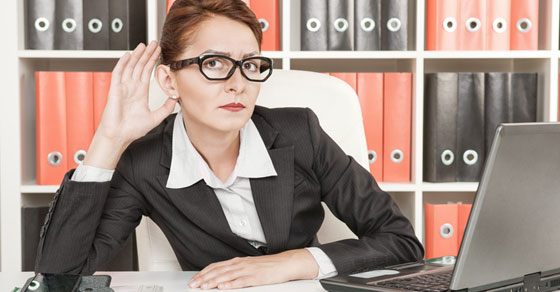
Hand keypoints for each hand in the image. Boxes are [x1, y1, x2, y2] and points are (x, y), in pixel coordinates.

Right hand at [83, 41, 176, 168]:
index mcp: (140, 94)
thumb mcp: (155, 117)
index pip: (147, 73)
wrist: (119, 137)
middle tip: (154, 43)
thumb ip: (166, 108)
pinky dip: (122, 64)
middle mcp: (131, 89)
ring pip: (130, 67)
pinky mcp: (115, 90)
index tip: (159, 52)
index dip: (152, 61)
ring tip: (143, 45)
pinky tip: (128, 56)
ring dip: (137, 56)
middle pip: (140, 67)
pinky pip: (118, 74)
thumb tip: (176, 99)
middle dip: (147, 54)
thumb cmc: (132, 130)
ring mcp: (123, 88)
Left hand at [188, 249, 318, 289]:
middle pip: (218, 271)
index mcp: (238, 262)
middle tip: (193, 284)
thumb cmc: (269, 266)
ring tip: (203, 286)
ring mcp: (248, 271)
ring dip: (213, 282)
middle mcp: (241, 264)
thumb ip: (236, 270)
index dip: (204, 272)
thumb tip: (222, 276)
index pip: (216, 266)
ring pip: (227, 276)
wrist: (285, 263)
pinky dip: (231, 284)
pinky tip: (223, 287)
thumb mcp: (249, 266)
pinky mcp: (256, 278)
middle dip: (204, 278)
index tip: (195, 279)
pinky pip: (241, 281)